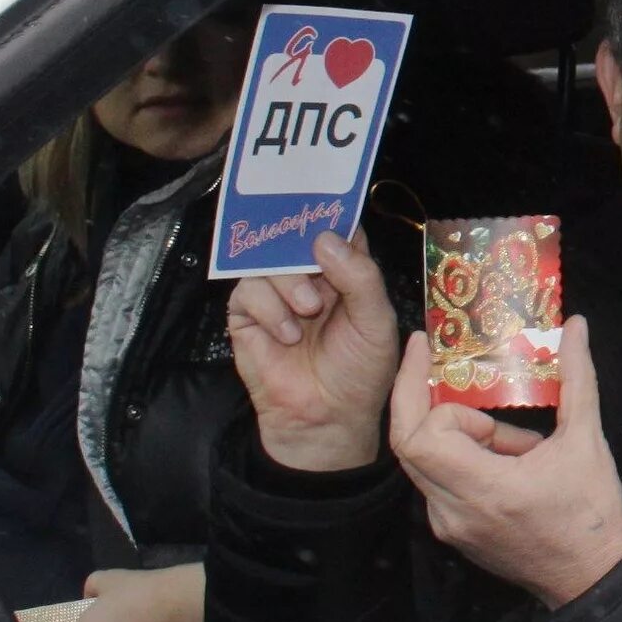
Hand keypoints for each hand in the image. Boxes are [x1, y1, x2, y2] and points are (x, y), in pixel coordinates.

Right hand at [228, 230, 400, 471]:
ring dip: (290, 283)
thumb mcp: (375, 321)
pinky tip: (287, 334)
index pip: (337, 229)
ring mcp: (276, 295)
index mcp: (345, 271)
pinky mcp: (247, 316)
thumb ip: (359, 277)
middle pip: (295, 237)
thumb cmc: (359, 371)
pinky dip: (268, 308)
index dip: (332, 214)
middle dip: (304, 246)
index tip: (326, 204)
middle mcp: (309, 276)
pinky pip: (247, 291)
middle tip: (314, 259)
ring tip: (309, 311)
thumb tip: (324, 238)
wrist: (328, 417)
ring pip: (268, 261)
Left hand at [386, 318, 621, 610]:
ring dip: (451, 435)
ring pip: (420, 462)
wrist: (591, 576)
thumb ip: (577, 378)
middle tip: (426, 359)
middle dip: (415, 397)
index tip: (481, 401)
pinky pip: (435, 482)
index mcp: (486, 490)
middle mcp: (453, 511)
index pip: (425, 437)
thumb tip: (576, 325)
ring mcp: (449, 525)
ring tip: (502, 436)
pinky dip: (458, 458)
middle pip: (406, 445)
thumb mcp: (587, 441)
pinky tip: (503, 460)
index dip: (446, 409)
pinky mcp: (452, 531)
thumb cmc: (591, 513)